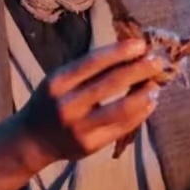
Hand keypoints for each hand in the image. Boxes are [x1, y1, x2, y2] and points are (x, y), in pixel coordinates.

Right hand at [15, 38, 165, 166]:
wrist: (32, 139)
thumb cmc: (51, 102)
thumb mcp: (59, 81)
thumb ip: (87, 70)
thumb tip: (128, 55)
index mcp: (57, 82)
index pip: (93, 62)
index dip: (119, 52)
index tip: (140, 44)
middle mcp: (67, 104)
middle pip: (110, 83)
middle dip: (138, 70)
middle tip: (157, 62)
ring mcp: (79, 127)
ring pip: (121, 109)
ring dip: (143, 95)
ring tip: (155, 85)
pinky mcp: (91, 145)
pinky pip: (122, 127)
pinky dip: (140, 114)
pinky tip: (148, 104)